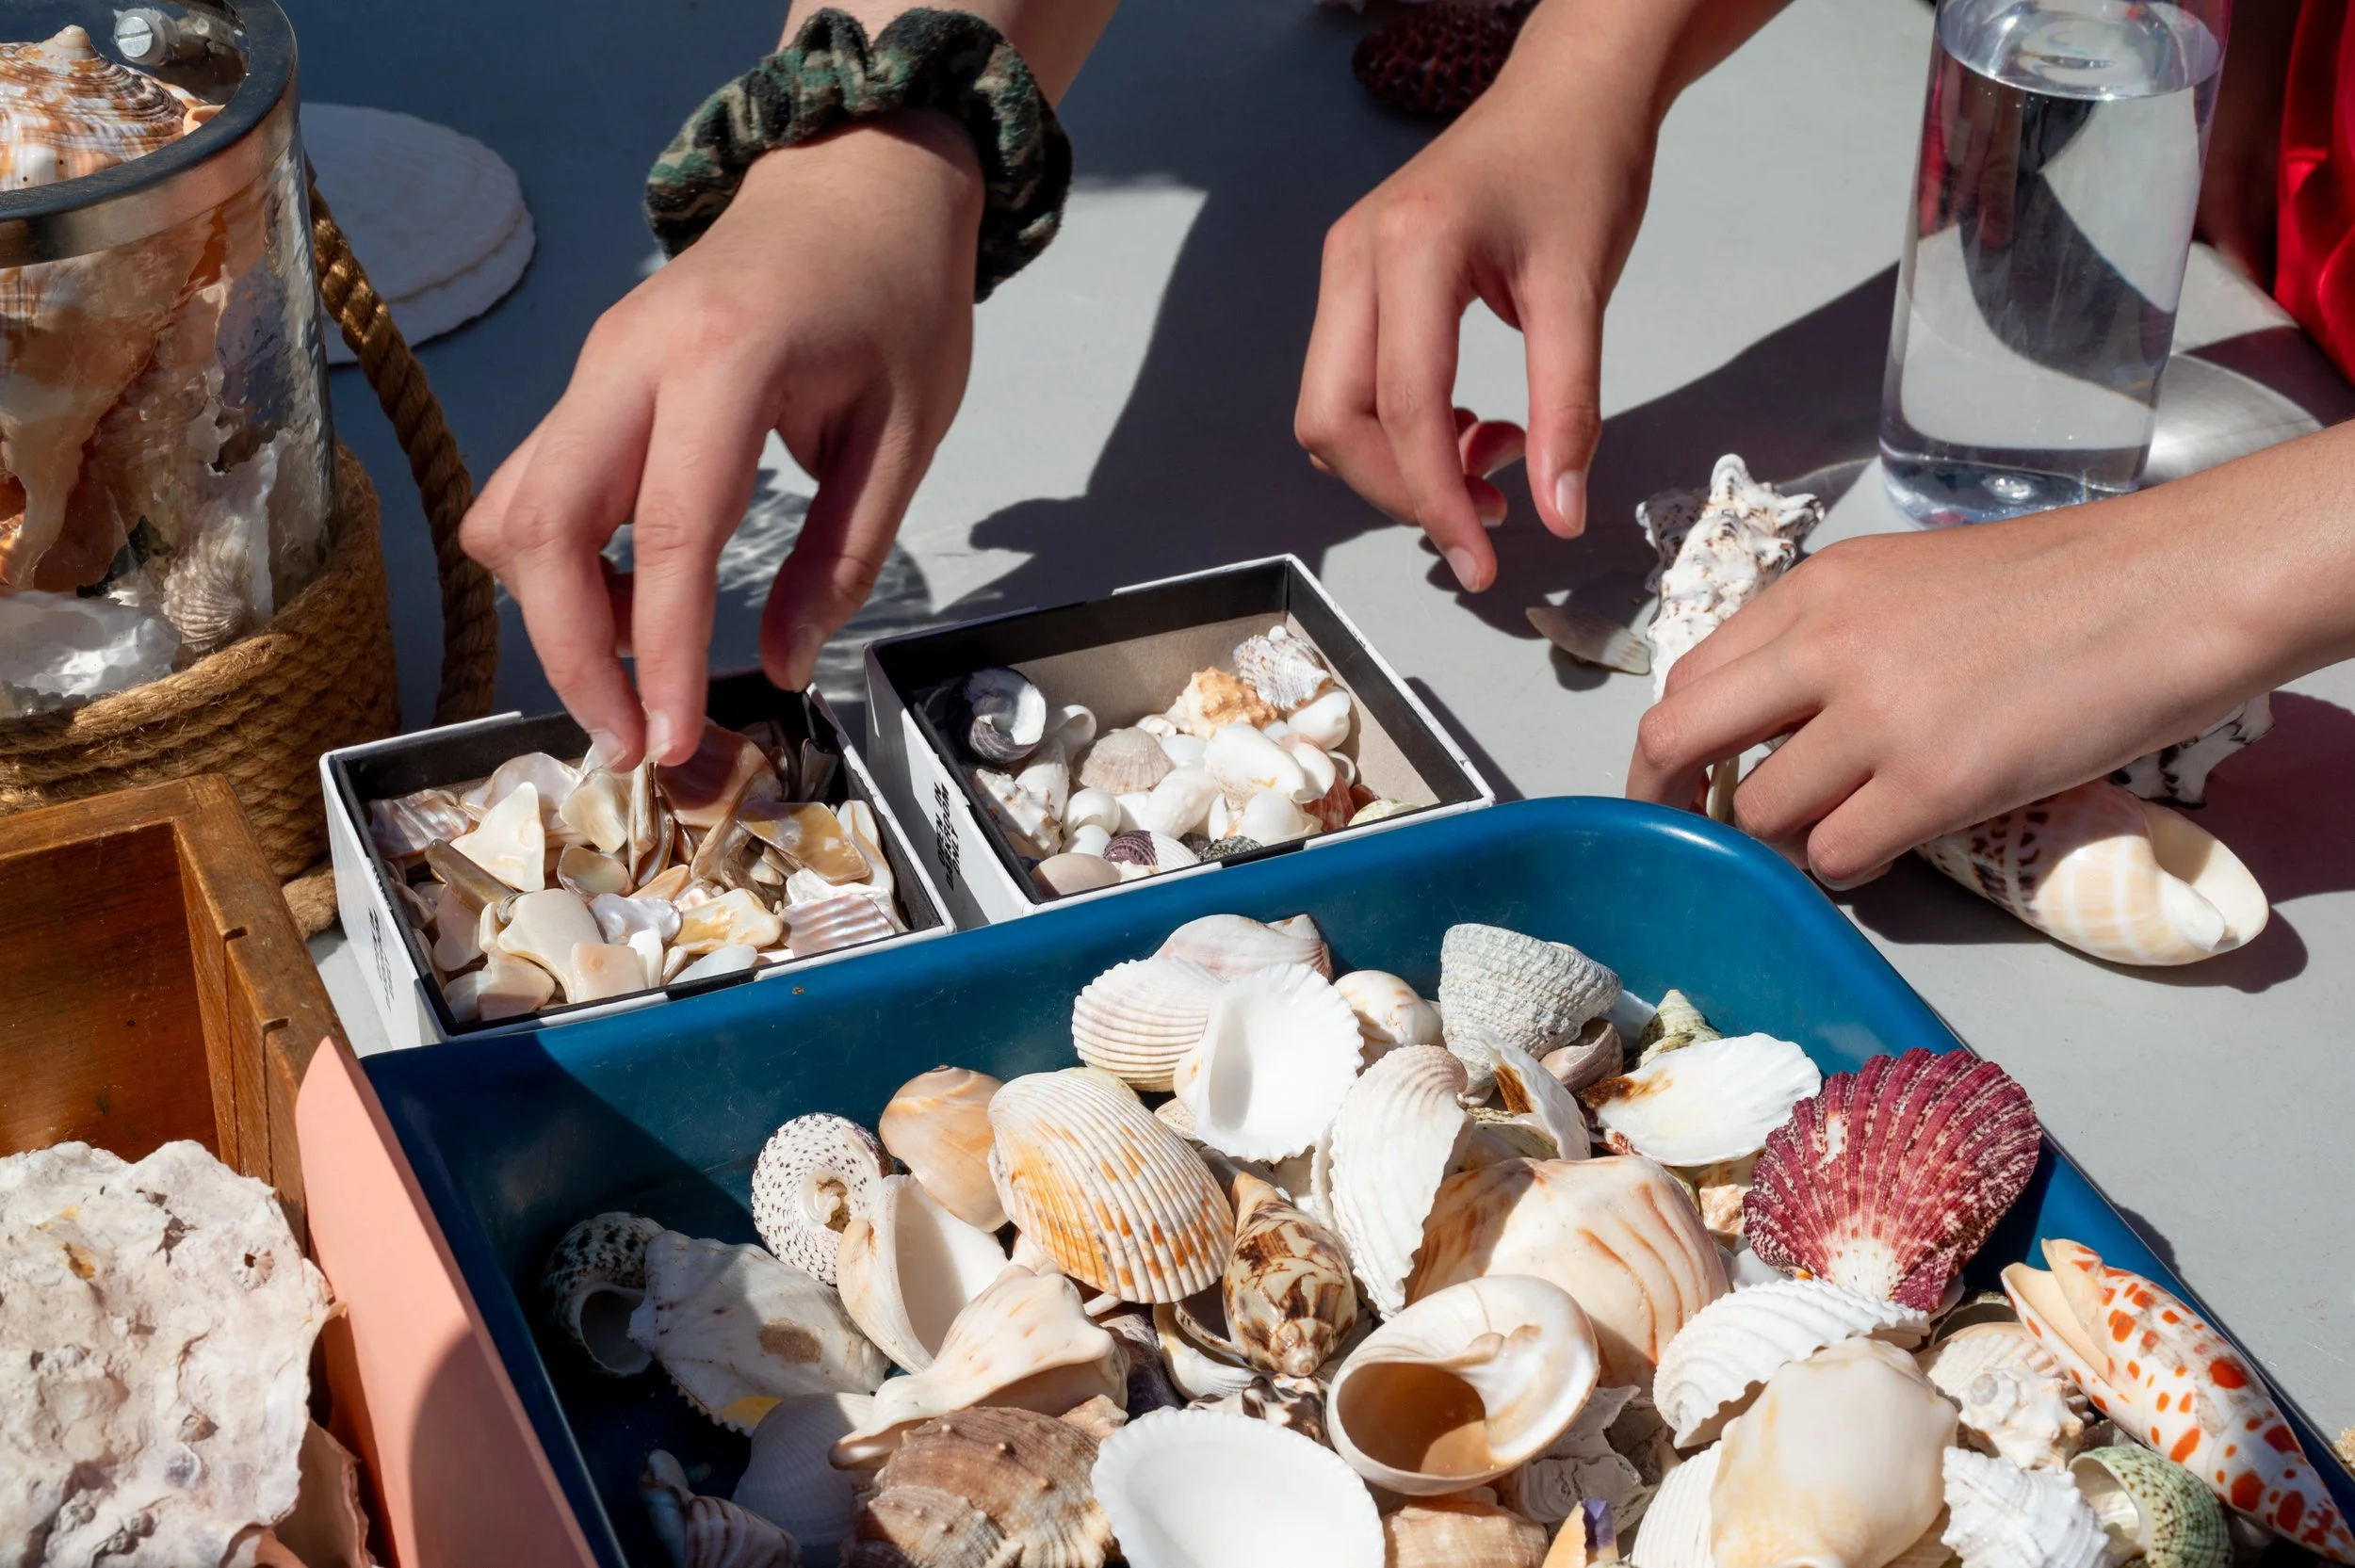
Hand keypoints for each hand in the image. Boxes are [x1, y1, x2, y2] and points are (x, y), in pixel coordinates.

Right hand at [462, 108, 982, 767]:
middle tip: (633, 738)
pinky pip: (539, 489)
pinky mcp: (590, 383)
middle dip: (569, 650)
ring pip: (517, 509)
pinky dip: (567, 565)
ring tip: (648, 663)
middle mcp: (630, 357)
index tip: (667, 742)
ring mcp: (596, 365)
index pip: (669, 531)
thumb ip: (843, 559)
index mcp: (727, 361)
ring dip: (559, 608)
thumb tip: (783, 669)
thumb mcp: (906, 436)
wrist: (858, 183)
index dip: (660, 653)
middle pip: (542, 524)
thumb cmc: (897, 299)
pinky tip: (642, 599)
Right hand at [1294, 50, 1656, 590]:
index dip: (1437, 499)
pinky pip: (1351, 385)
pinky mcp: (1356, 283)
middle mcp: (1355, 258)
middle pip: (1333, 420)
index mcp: (1409, 249)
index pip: (1400, 408)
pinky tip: (1475, 425)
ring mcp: (1346, 269)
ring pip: (1332, 411)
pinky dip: (1404, 430)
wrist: (1570, 92)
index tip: (1483, 561)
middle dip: (1403, 490)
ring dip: (1402, 464)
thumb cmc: (1580, 166)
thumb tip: (1560, 514)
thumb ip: (1569, 410)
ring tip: (1497, 461)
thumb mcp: (1582, 290)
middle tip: (1490, 518)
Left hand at [1623, 497, 2262, 886]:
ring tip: (1830, 835)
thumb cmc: (2063, 584)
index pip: (1690, 676)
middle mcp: (1825, 645)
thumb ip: (1835, 638)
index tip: (1687, 777)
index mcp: (1817, 589)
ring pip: (1756, 814)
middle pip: (1678, 740)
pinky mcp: (1932, 784)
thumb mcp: (1912, 581)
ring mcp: (1875, 718)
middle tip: (1691, 836)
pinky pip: (1835, 856)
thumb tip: (1783, 713)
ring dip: (1779, 842)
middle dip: (1666, 801)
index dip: (1676, 741)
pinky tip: (1881, 849)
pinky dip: (1843, 868)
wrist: (2175, 588)